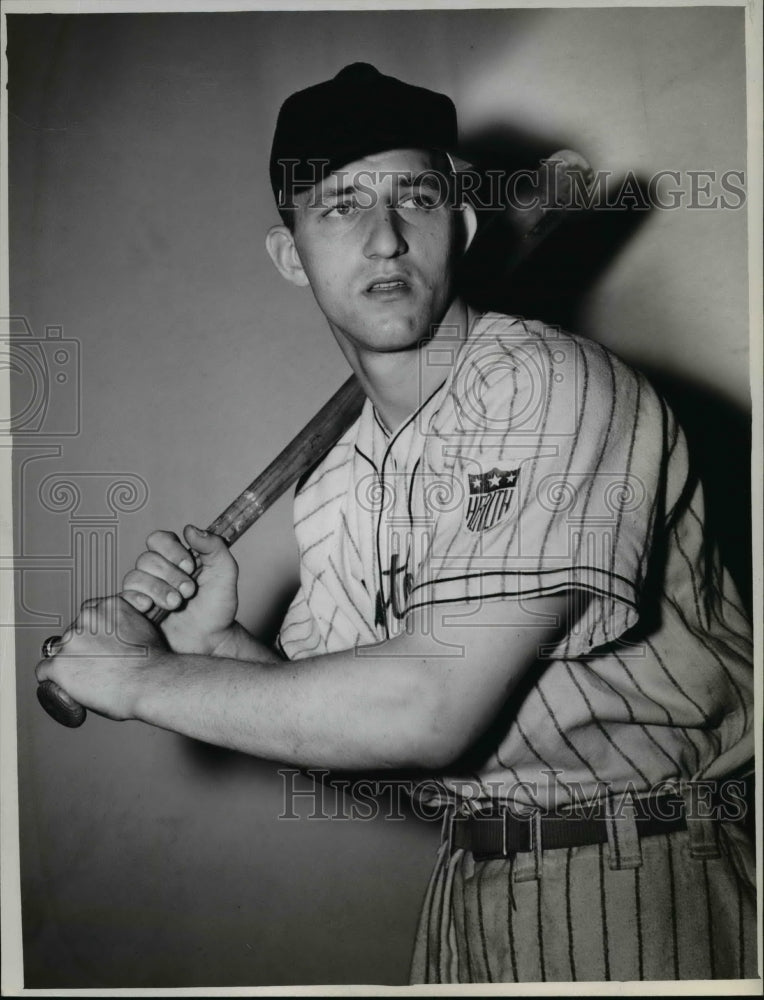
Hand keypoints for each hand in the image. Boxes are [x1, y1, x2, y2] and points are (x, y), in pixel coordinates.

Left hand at [35, 596, 168, 720]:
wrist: (152, 682)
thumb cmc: (154, 662)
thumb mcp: (147, 627)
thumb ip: (130, 622)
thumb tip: (122, 633)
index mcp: (108, 606)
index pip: (89, 614)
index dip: (94, 633)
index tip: (98, 645)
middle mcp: (87, 618)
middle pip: (74, 633)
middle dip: (82, 648)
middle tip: (97, 665)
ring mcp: (71, 641)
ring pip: (60, 652)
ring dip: (70, 663)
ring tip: (88, 679)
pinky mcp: (60, 665)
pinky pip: (44, 671)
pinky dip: (52, 679)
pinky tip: (63, 685)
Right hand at [121, 525, 238, 654]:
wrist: (211, 640)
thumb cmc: (218, 607)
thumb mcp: (225, 572)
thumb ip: (213, 546)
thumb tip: (190, 529)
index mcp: (176, 558)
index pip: (159, 540)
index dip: (171, 550)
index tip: (190, 566)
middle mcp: (157, 571)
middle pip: (147, 559)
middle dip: (170, 575)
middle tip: (189, 591)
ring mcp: (145, 590)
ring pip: (134, 577)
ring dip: (157, 589)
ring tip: (176, 604)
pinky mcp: (135, 610)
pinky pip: (124, 597)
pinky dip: (137, 599)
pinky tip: (150, 607)